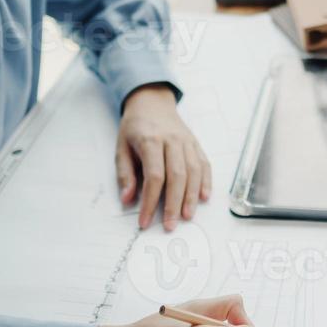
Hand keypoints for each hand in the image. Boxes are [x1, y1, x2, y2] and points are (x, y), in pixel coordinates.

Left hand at [116, 84, 211, 229]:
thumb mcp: (121, 147)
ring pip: (194, 171)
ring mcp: (186, 141)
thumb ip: (124, 174)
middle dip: (173, 204)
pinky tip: (204, 197)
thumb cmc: (135, 128)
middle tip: (170, 225)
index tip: (145, 221)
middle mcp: (171, 140)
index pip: (154, 176)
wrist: (151, 101)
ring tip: (187, 216)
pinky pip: (204, 164)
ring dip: (191, 196)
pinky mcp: (195, 143)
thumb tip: (127, 199)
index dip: (150, 201)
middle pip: (177, 176)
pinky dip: (206, 181)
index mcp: (150, 140)